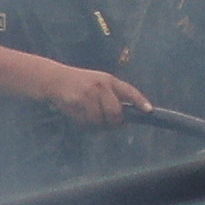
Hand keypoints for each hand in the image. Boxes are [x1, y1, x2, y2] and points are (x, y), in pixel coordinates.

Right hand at [30, 57, 145, 125]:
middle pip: (115, 112)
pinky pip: (86, 121)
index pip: (128, 91)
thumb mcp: (98, 83)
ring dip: (97, 125)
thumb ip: (111, 96)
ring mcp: (89, 94)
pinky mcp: (77, 102)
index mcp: (108, 80)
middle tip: (111, 124)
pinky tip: (80, 116)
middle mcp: (101, 86)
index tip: (149, 110)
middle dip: (114, 122)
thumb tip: (123, 119)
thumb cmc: (79, 83)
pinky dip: (85, 124)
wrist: (55, 79)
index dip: (139, 101)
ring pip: (100, 120)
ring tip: (91, 118)